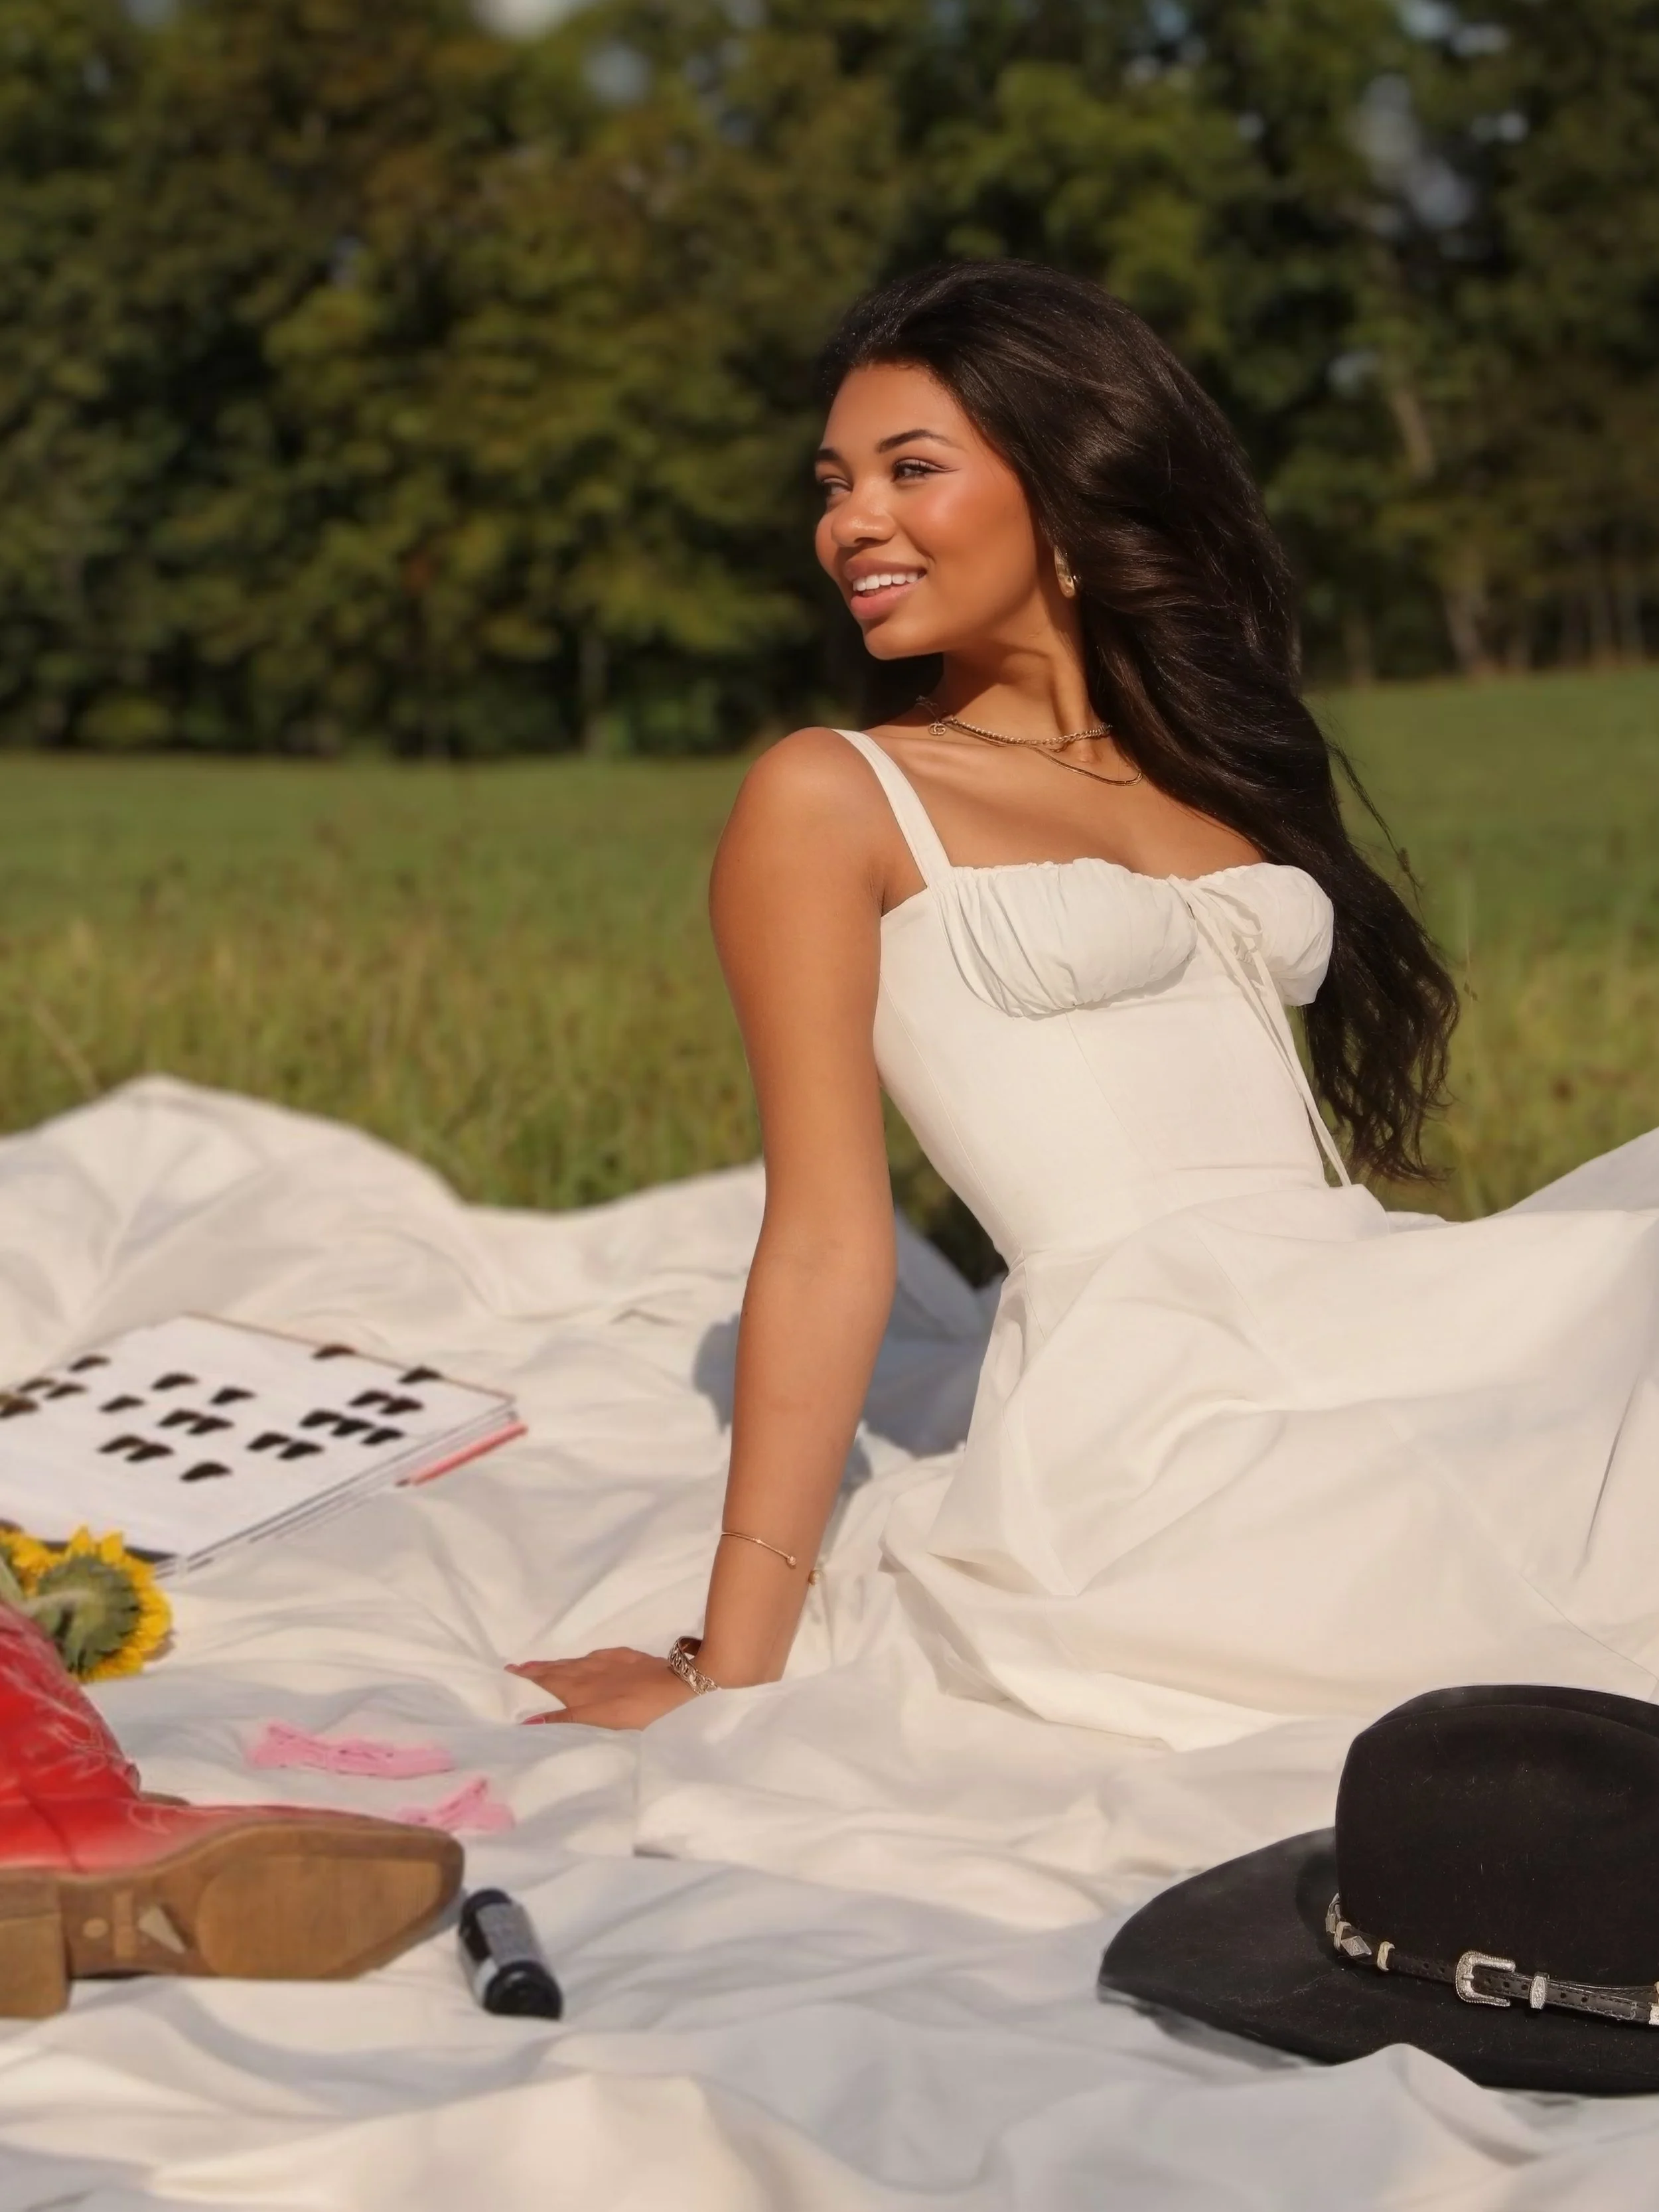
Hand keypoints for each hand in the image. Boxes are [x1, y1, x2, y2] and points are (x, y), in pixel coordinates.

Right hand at [506, 1646, 697, 1730]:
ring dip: (554, 1665)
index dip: (528, 1678)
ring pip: (573, 1663)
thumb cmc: (638, 1711)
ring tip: (539, 1666)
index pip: (547, 1681)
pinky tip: (582, 1662)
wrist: (675, 1685)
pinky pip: (593, 1657)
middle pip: (556, 1670)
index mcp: (579, 1689)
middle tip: (516, 1669)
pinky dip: (580, 1660)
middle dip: (536, 1669)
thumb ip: (565, 1721)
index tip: (508, 1672)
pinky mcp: (624, 1657)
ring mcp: (606, 1663)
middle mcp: (587, 1672)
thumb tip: (529, 1720)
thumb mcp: (599, 1722)